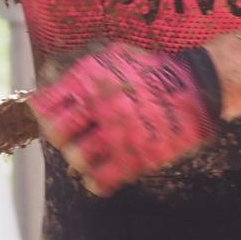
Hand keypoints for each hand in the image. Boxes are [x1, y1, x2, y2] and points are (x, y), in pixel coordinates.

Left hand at [30, 42, 222, 194]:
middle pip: (55, 134)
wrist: (196, 86)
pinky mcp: (137, 156)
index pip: (46, 104)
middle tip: (72, 136)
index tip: (53, 117)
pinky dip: (96, 182)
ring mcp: (118, 133)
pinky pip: (101, 180)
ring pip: (76, 158)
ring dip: (79, 158)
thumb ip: (84, 74)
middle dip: (60, 137)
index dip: (44, 115)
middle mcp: (100, 105)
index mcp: (90, 79)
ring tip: (91, 153)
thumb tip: (56, 92)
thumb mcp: (113, 57)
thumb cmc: (151, 71)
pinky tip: (102, 174)